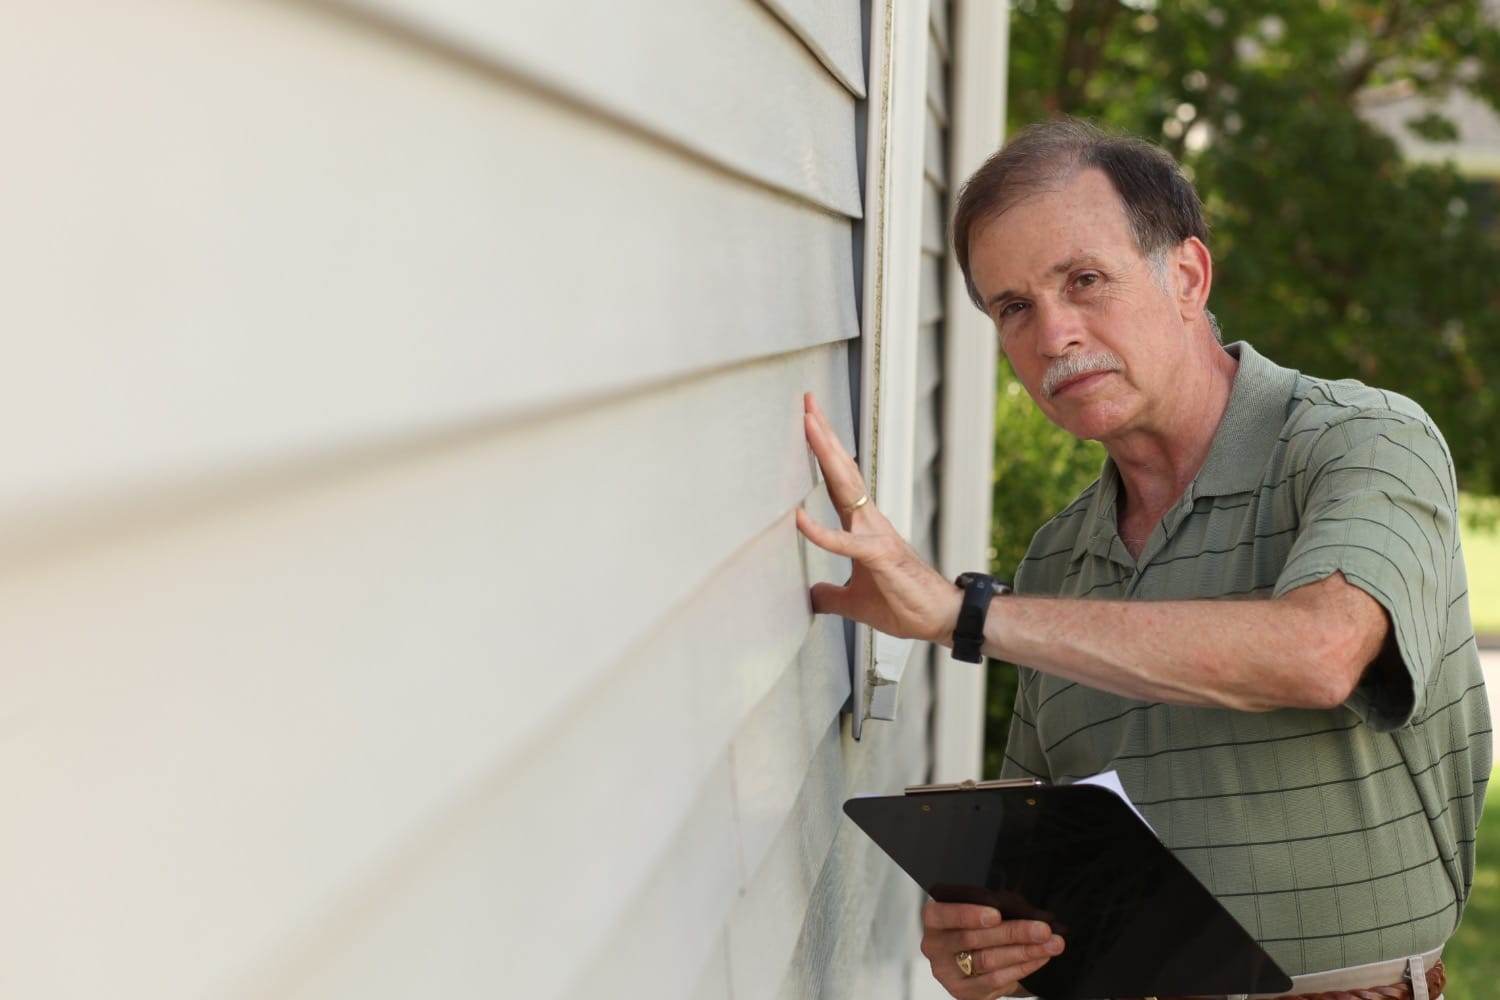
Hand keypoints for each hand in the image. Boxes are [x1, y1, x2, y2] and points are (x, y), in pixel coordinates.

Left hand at [795, 393, 960, 644]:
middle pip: (841, 470)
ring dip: (826, 455)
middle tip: (807, 403)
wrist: (940, 618)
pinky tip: (799, 520)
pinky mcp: (880, 557)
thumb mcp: (854, 601)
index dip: (823, 452)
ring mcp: (875, 535)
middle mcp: (869, 521)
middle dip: (823, 436)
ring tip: (810, 425)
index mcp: (862, 525)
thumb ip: (830, 594)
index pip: (838, 480)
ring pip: (846, 487)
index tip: (810, 424)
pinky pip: (846, 542)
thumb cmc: (904, 604)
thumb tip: (810, 596)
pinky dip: (821, 532)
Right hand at [919, 901, 1063, 998]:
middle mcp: (934, 946)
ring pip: (988, 961)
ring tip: (1050, 944)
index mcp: (934, 918)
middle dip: (1012, 933)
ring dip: (1024, 952)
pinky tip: (1039, 958)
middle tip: (1042, 930)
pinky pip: (996, 980)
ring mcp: (947, 972)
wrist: (969, 956)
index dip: (969, 915)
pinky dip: (1022, 967)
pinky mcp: (963, 991)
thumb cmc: (976, 924)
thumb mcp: (982, 908)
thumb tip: (1033, 914)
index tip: (996, 914)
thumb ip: (999, 907)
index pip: (944, 915)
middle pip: (972, 939)